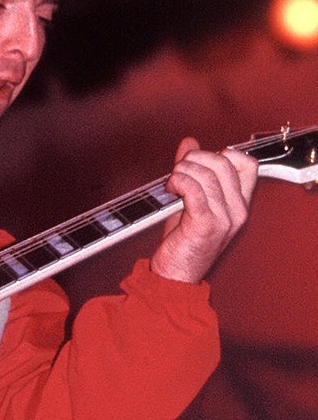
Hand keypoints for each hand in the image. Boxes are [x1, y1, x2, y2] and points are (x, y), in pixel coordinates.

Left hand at [150, 137, 257, 283]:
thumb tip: (189, 143)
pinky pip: (193, 188)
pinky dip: (179, 182)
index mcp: (239, 205)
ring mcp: (224, 218)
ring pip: (207, 173)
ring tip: (172, 183)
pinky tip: (171, 189)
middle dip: (196, 158)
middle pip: (224, 162)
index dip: (224, 154)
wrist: (174, 277)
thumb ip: (192, 172)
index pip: (248, 164)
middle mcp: (237, 211)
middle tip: (179, 171)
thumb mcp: (191, 202)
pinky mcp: (206, 224)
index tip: (201, 163)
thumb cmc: (183, 243)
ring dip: (182, 171)